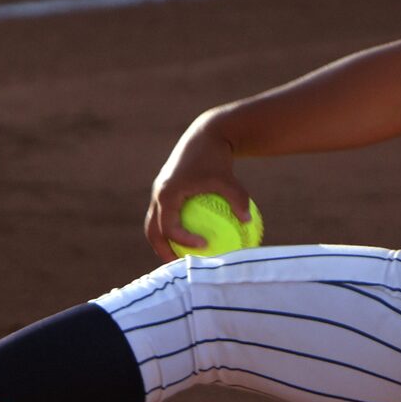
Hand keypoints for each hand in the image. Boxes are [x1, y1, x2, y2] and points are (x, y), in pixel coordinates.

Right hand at [144, 116, 256, 260]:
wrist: (205, 135)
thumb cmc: (217, 157)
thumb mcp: (229, 179)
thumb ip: (238, 199)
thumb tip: (248, 221)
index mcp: (167, 194)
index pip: (169, 226)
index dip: (183, 240)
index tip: (203, 246)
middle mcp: (159, 194)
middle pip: (152, 230)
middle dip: (162, 250)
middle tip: (178, 266)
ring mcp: (159, 192)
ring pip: (155, 223)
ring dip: (165, 241)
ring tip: (181, 257)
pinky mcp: (166, 190)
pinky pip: (166, 214)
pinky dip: (174, 227)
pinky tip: (194, 238)